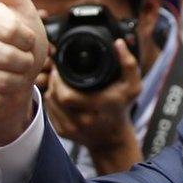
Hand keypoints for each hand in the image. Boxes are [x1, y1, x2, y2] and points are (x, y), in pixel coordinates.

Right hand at [0, 0, 47, 146]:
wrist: (16, 81)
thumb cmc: (20, 43)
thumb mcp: (22, 10)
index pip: (13, 30)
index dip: (29, 40)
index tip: (27, 40)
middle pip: (4, 57)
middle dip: (23, 63)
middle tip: (22, 61)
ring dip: (15, 82)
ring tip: (12, 75)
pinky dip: (2, 98)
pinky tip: (0, 90)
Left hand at [44, 39, 142, 172]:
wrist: (113, 139)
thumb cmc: (121, 108)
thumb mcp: (133, 86)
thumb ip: (129, 64)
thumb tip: (118, 43)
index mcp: (99, 107)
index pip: (67, 95)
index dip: (60, 79)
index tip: (62, 67)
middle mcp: (84, 121)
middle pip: (55, 97)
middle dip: (54, 81)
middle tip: (57, 71)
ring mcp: (71, 128)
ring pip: (50, 102)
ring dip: (51, 88)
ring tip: (58, 80)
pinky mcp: (62, 132)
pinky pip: (49, 111)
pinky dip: (52, 99)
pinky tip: (59, 93)